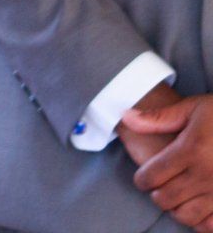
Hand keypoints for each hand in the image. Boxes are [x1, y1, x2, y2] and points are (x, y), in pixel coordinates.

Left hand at [124, 91, 212, 228]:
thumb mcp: (195, 109)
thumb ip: (159, 118)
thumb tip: (126, 117)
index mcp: (191, 150)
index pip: (151, 176)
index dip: (142, 179)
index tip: (145, 177)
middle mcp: (206, 174)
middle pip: (165, 199)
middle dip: (157, 195)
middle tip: (160, 188)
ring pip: (187, 216)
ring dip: (178, 210)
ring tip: (179, 198)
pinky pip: (212, 225)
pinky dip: (203, 222)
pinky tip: (202, 209)